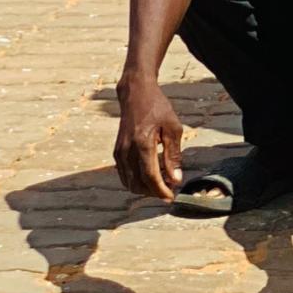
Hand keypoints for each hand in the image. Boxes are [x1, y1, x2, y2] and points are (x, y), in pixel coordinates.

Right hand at [113, 75, 185, 201]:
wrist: (136, 94)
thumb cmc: (158, 108)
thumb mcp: (173, 128)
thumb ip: (173, 155)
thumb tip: (176, 179)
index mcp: (142, 144)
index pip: (150, 177)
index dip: (161, 190)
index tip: (171, 197)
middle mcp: (126, 151)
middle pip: (138, 183)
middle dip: (153, 192)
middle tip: (169, 190)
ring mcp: (119, 152)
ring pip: (129, 182)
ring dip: (144, 188)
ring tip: (162, 184)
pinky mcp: (116, 152)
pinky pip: (124, 174)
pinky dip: (136, 180)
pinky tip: (150, 176)